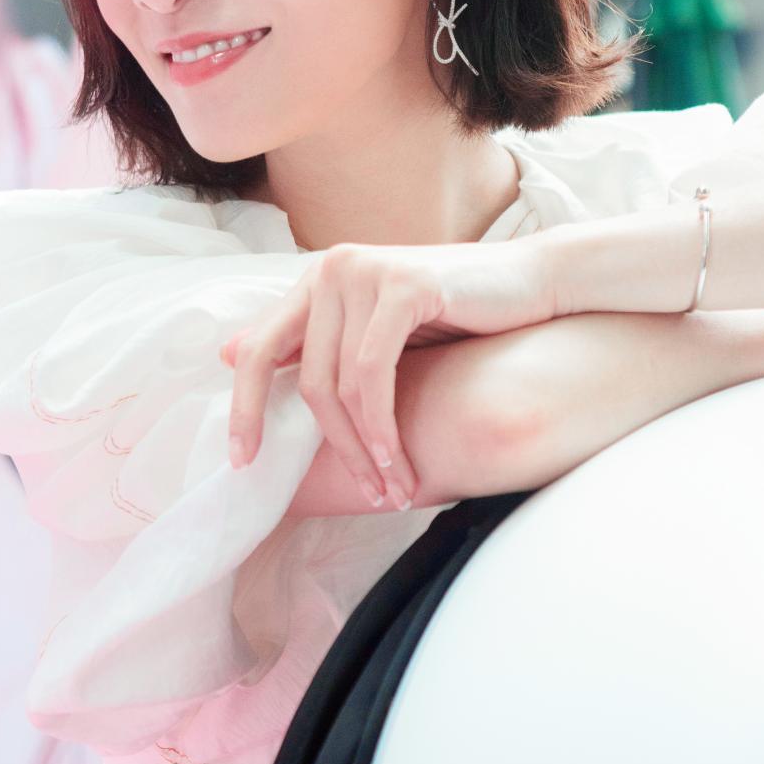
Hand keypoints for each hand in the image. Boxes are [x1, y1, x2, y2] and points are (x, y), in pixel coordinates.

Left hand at [218, 236, 556, 507]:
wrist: (534, 283)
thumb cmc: (458, 315)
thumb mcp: (376, 332)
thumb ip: (314, 342)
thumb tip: (229, 354)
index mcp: (318, 281)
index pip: (258, 350)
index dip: (244, 409)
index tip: (243, 463)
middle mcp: (332, 269)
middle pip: (305, 380)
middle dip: (332, 447)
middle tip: (363, 494)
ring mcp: (364, 271)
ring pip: (340, 384)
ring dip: (366, 446)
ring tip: (391, 487)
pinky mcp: (401, 284)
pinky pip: (373, 371)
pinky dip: (381, 423)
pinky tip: (395, 456)